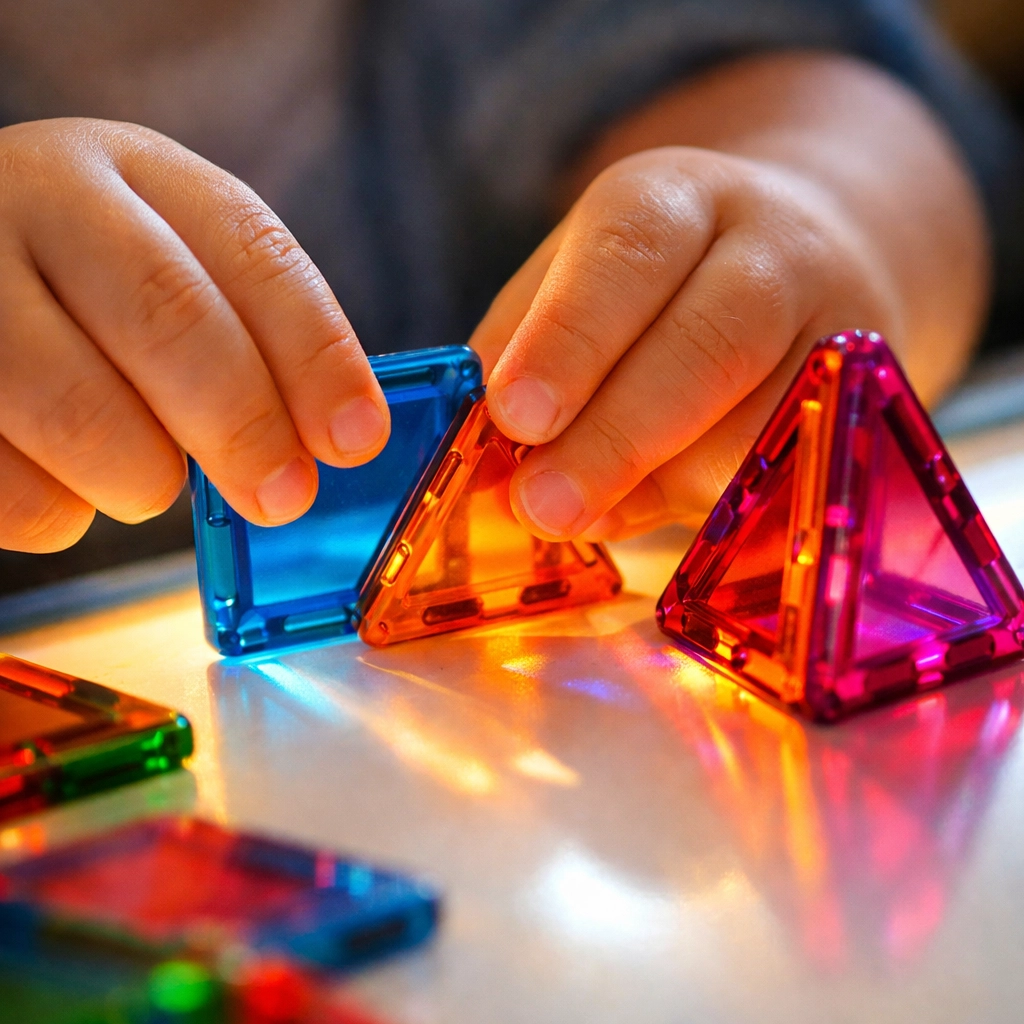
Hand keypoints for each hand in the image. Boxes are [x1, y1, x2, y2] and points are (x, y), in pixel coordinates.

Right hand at [0, 118, 388, 552]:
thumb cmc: (90, 288)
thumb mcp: (176, 263)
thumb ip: (256, 335)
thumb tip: (341, 438)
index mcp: (136, 170)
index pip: (253, 253)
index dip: (317, 357)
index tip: (356, 440)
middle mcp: (40, 202)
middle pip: (168, 319)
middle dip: (244, 428)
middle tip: (282, 496)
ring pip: (81, 415)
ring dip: (142, 476)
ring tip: (145, 474)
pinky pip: (12, 489)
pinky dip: (61, 510)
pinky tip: (64, 476)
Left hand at [472, 146, 901, 540]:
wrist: (809, 254)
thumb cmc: (657, 283)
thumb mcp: (577, 277)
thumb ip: (524, 353)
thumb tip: (481, 457)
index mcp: (679, 202)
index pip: (630, 254)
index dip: (572, 339)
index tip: (515, 416)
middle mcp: (774, 254)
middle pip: (712, 344)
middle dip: (618, 438)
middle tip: (541, 505)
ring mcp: (837, 333)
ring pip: (759, 430)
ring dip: (661, 490)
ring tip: (581, 515)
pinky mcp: (864, 413)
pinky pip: (793, 484)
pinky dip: (716, 520)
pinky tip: (651, 517)